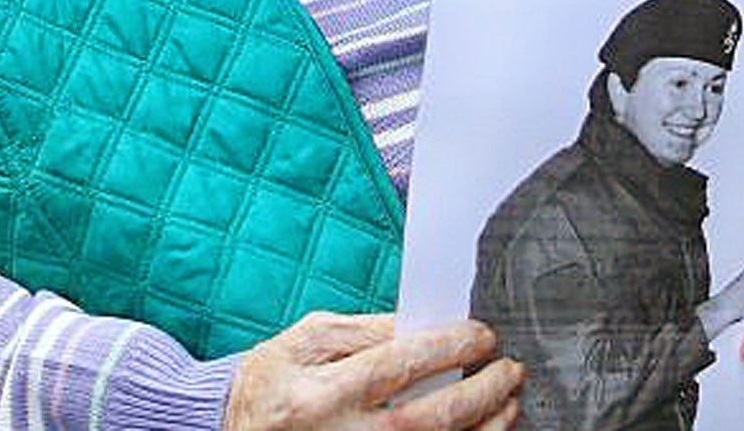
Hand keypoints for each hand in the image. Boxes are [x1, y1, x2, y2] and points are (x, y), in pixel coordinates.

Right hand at [223, 313, 521, 430]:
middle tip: (509, 369)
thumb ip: (366, 331)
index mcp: (322, 392)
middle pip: (427, 420)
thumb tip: (425, 323)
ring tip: (509, 401)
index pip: (398, 365)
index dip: (449, 348)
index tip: (482, 335)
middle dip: (479, 393)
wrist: (234, 427)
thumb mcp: (309, 338)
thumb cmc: (274, 377)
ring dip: (483, 429)